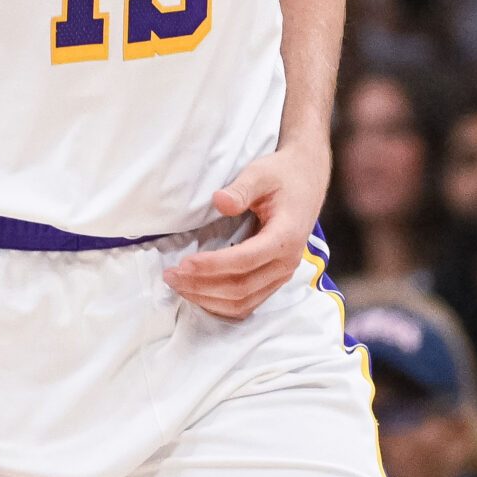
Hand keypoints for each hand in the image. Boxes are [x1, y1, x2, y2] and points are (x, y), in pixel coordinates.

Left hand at [166, 143, 327, 319]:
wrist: (306, 181)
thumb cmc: (282, 176)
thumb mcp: (261, 173)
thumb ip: (241, 188)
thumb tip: (219, 201)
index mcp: (286, 236)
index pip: (245, 261)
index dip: (212, 266)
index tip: (184, 263)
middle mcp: (287, 262)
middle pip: (241, 288)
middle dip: (202, 285)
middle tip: (170, 275)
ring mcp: (282, 274)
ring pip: (243, 301)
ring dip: (208, 298)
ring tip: (178, 285)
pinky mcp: (274, 279)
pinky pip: (248, 303)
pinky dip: (220, 304)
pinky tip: (198, 293)